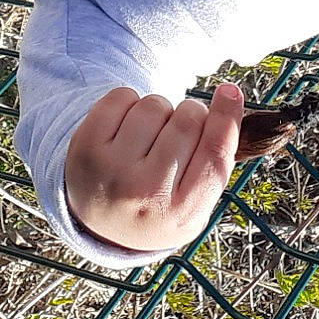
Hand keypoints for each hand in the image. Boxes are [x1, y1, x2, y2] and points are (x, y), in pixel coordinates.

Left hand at [64, 82, 242, 251]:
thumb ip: (217, 162)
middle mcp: (146, 193)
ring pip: (156, 105)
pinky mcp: (86, 146)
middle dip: (192, 114)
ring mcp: (112, 169)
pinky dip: (130, 102)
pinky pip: (122, 96)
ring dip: (160, 111)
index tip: (230, 91)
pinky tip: (127, 129)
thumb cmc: (156, 207)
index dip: (227, 116)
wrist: (99, 226)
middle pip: (188, 121)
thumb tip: (232, 97)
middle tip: (182, 129)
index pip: (215, 153)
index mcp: (182, 213)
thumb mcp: (194, 205)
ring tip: (151, 137)